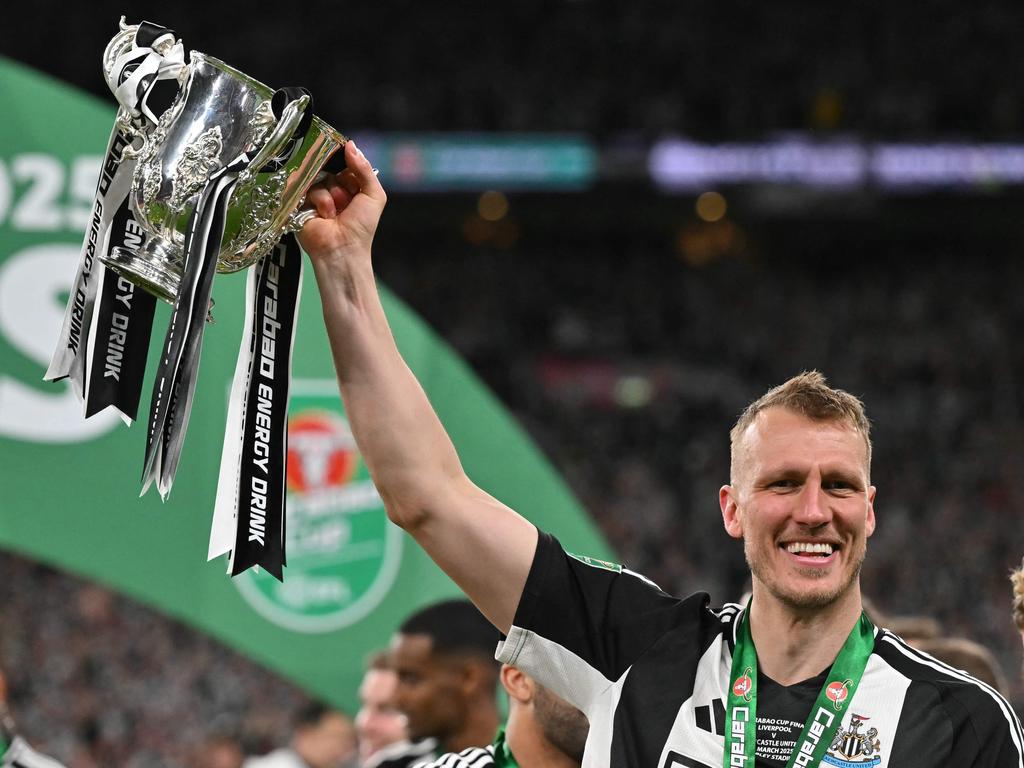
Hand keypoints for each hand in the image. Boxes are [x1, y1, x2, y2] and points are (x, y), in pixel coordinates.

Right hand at [297, 139, 386, 262]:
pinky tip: (325, 215)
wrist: (342, 250)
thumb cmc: (361, 227)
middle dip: (339, 181)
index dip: (345, 161)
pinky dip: (320, 201)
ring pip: (319, 177)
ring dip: (331, 195)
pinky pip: (308, 188)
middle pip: (329, 167)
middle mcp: (333, 188)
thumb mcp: (374, 195)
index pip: (345, 162)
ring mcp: (316, 195)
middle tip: (346, 198)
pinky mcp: (301, 202)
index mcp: (351, 185)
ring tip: (336, 212)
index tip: (345, 160)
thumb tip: (351, 145)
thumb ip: (365, 169)